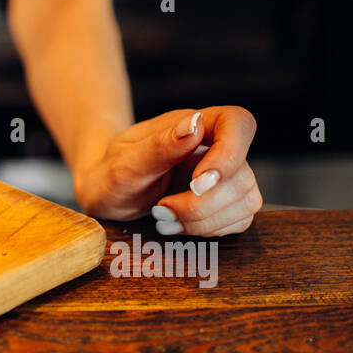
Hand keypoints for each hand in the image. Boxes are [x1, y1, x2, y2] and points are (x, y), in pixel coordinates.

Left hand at [72, 106, 261, 235]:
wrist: (106, 194)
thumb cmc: (112, 172)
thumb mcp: (125, 162)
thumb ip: (160, 146)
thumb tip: (194, 124)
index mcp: (192, 125)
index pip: (238, 123)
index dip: (230, 153)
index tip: (197, 182)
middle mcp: (213, 147)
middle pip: (242, 174)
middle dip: (202, 203)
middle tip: (160, 210)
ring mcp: (223, 176)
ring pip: (246, 201)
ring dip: (205, 220)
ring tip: (164, 219)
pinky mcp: (225, 203)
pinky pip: (240, 220)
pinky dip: (209, 230)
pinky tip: (177, 226)